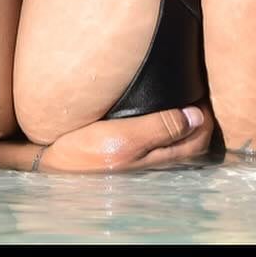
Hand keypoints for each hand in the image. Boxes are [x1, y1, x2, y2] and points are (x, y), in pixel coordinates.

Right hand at [38, 104, 214, 173]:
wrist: (49, 166)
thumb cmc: (82, 153)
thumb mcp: (122, 137)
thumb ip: (160, 127)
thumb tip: (196, 116)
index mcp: (157, 159)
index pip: (199, 138)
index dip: (206, 114)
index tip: (203, 90)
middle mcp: (154, 162)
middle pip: (192, 142)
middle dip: (201, 119)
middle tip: (199, 91)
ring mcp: (141, 162)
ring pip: (177, 144)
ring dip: (186, 125)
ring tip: (184, 101)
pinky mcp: (126, 157)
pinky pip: (158, 144)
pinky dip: (168, 130)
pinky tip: (158, 117)